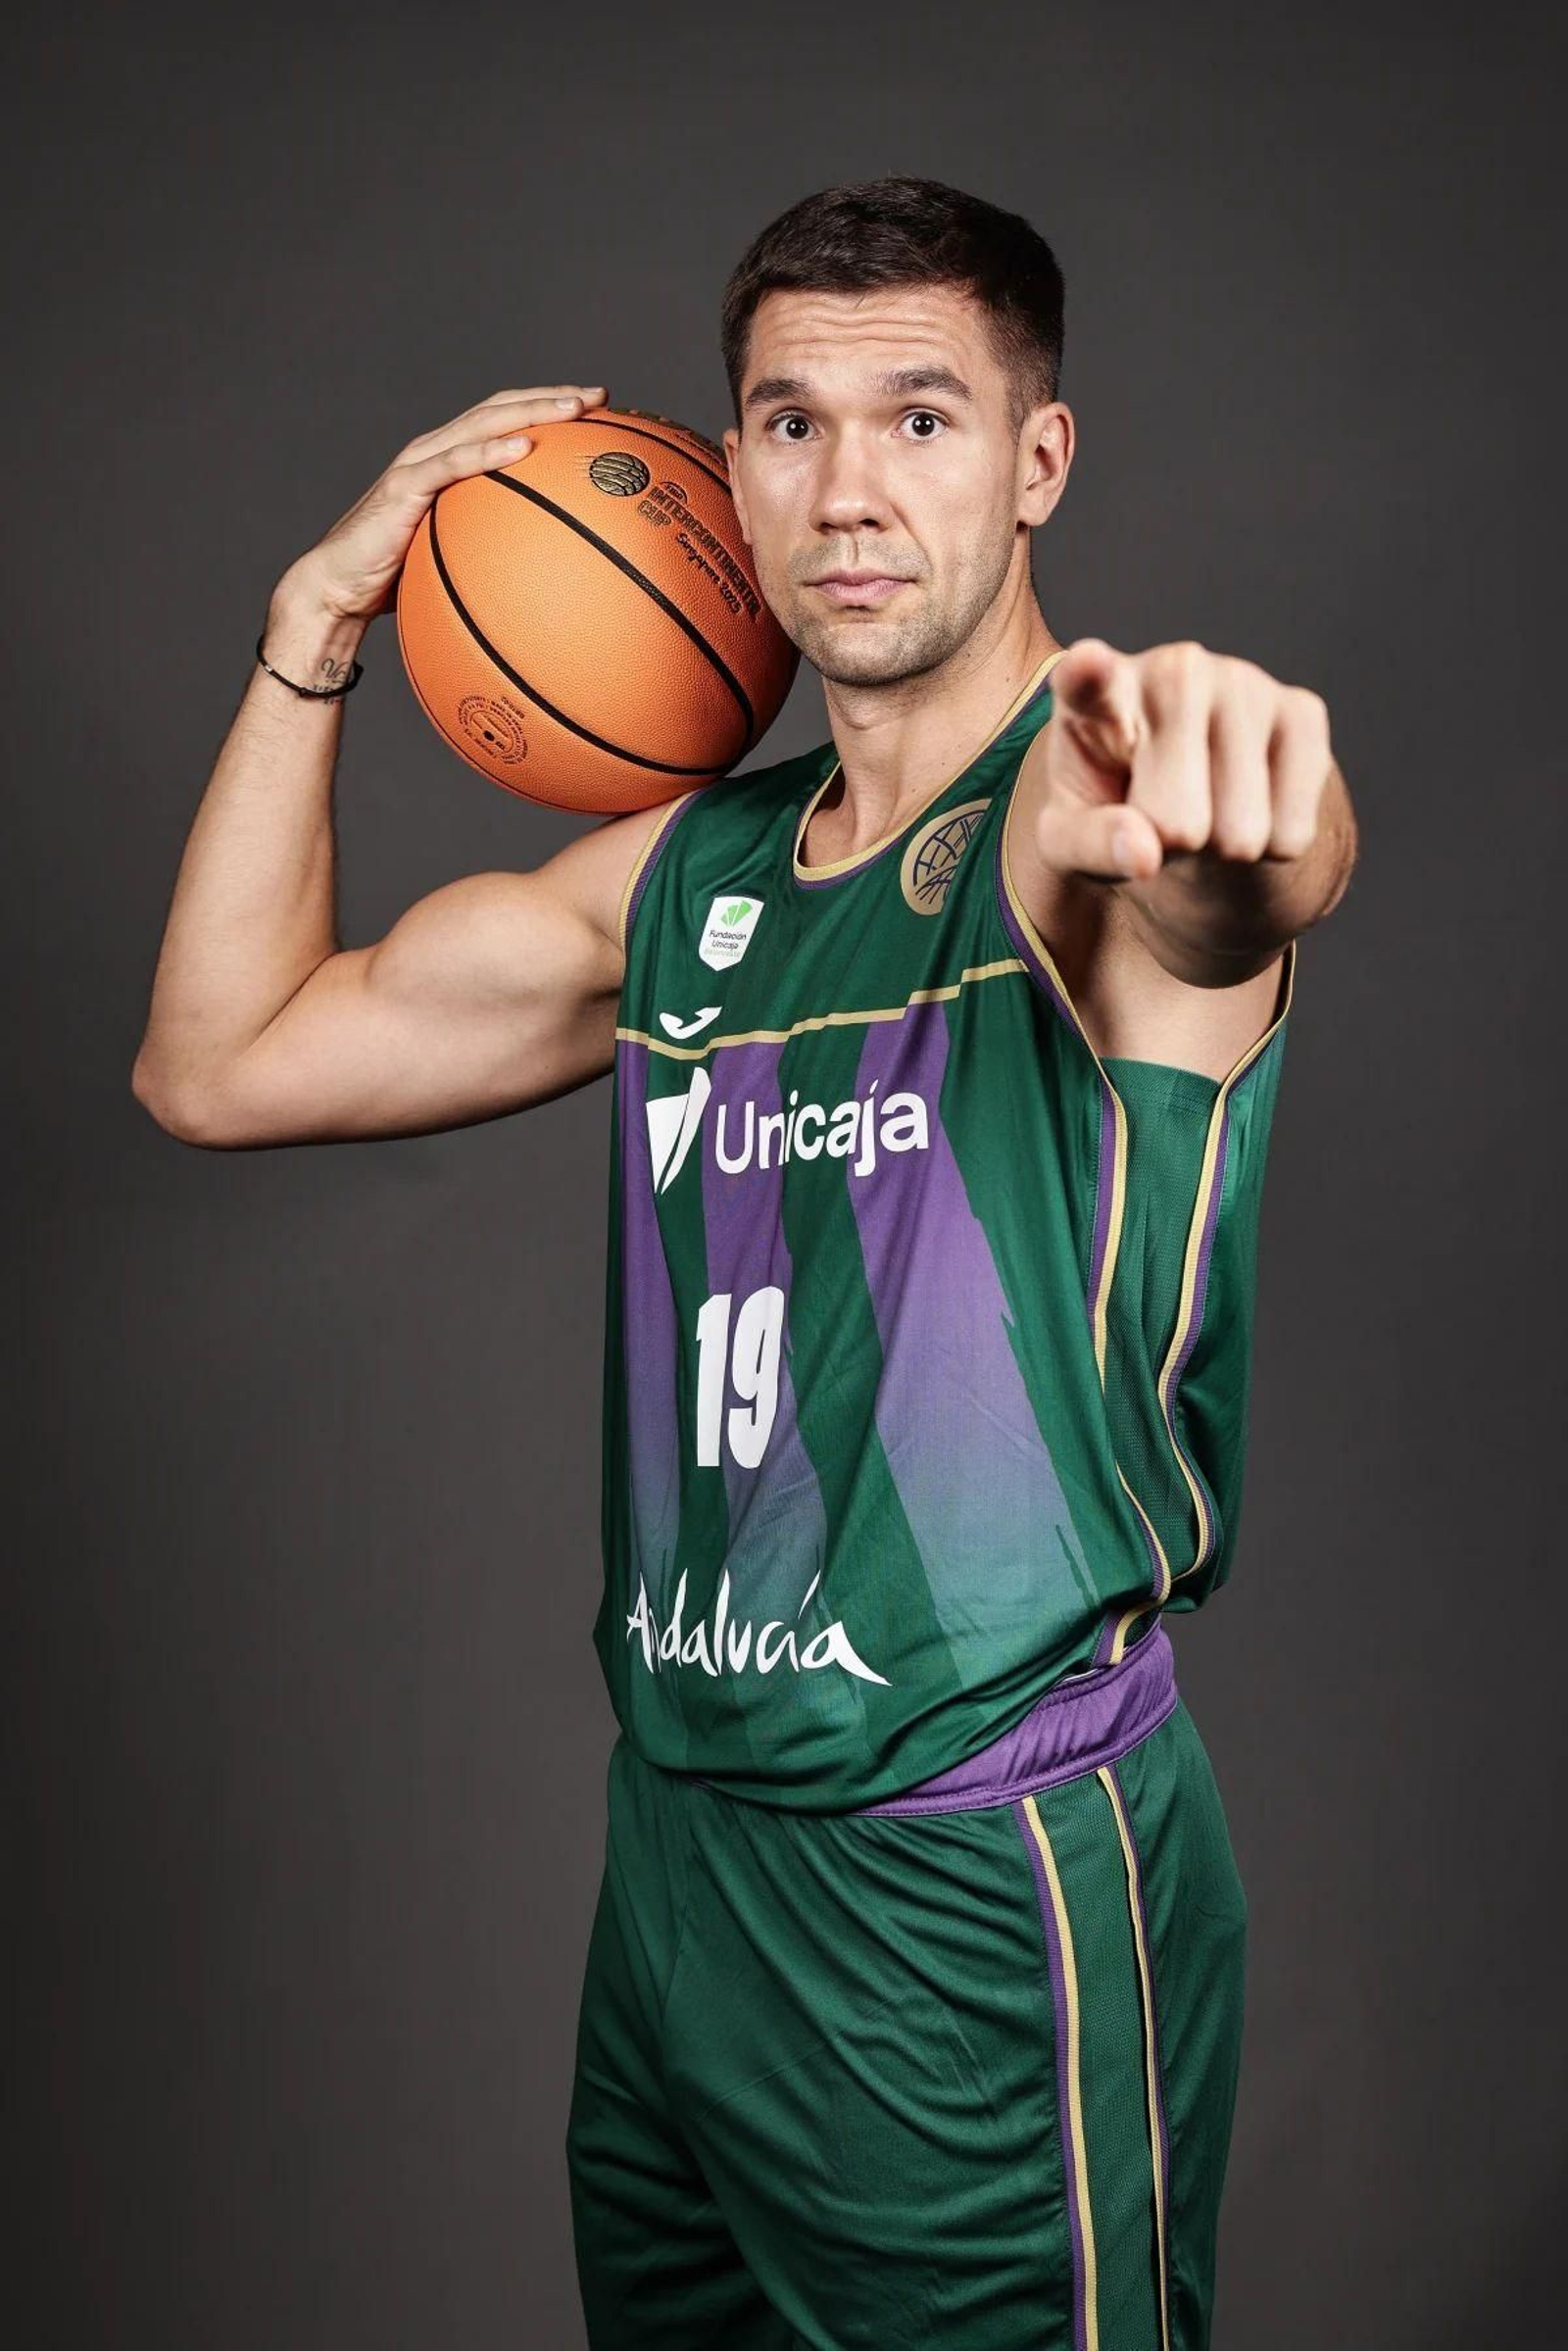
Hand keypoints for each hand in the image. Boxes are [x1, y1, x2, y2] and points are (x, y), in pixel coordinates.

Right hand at [283, 383, 609, 623]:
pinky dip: (487, 452)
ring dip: (530, 411)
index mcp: (448, 459)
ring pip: (481, 423)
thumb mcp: (454, 556)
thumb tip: (544, 572)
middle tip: (600, 396)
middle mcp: (434, 449)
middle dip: (551, 398)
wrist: (340, 588)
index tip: (597, 408)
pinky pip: (451, 464)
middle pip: (500, 408)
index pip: (504, 419)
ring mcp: (417, 463)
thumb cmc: (398, 577)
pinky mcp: (403, 487)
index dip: (547, 407)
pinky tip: (523, 449)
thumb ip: (490, 547)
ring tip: (573, 408)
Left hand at [1032, 637, 1332, 884]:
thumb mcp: (1075, 839)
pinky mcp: (1303, 710)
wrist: (1191, 802)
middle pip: (1178, 822)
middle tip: (1162, 815)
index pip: (1086, 680)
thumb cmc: (1117, 809)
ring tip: (1204, 808)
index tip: (1087, 662)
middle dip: (1173, 846)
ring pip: (1241, 834)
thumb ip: (1091, 845)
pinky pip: (1292, 831)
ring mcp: (1244, 682)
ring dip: (1223, 850)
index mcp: (1095, 694)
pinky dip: (1271, 848)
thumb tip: (1143, 853)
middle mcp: (1173, 669)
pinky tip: (1251, 805)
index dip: (1088, 673)